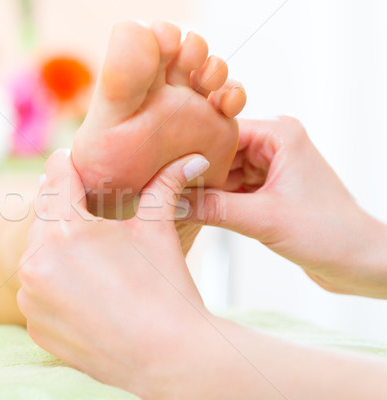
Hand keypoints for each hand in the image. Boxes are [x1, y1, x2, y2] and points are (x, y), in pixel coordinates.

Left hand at [17, 149, 219, 398]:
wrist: (168, 358)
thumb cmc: (165, 290)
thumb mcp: (158, 230)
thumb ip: (165, 185)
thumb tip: (194, 158)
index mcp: (65, 228)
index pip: (55, 174)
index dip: (68, 164)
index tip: (74, 162)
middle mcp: (36, 261)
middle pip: (45, 216)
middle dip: (66, 212)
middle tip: (93, 217)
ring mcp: (31, 298)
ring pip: (38, 255)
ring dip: (58, 251)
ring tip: (95, 262)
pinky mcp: (33, 326)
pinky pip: (38, 292)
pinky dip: (55, 286)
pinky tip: (88, 294)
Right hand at [182, 116, 386, 297]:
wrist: (361, 262)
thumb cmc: (329, 233)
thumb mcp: (263, 219)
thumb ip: (214, 209)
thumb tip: (171, 203)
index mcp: (280, 134)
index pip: (220, 131)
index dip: (190, 149)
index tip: (161, 165)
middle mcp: (275, 145)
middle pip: (218, 152)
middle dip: (195, 172)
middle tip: (162, 188)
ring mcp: (271, 167)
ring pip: (223, 172)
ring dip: (205, 189)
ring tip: (175, 201)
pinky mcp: (269, 190)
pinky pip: (232, 189)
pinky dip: (217, 200)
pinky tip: (195, 210)